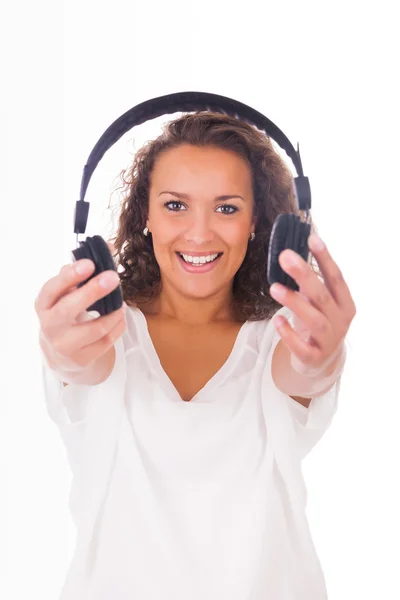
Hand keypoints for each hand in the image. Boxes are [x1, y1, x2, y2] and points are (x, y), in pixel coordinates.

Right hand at [35, 257, 125, 374]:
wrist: (61, 353)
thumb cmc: (66, 313)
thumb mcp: (66, 293)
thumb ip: (81, 270)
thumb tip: (106, 246)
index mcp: (44, 304)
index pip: (52, 289)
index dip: (70, 276)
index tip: (89, 264)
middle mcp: (50, 326)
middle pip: (70, 308)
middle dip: (93, 291)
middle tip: (113, 277)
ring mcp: (65, 345)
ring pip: (96, 327)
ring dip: (114, 312)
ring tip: (121, 302)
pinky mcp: (82, 359)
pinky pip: (107, 340)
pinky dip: (119, 326)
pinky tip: (120, 317)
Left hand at [269, 234, 355, 377]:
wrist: (322, 362)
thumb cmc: (319, 323)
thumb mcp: (319, 302)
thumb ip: (311, 282)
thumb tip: (292, 252)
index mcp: (344, 303)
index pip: (336, 277)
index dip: (325, 258)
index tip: (312, 238)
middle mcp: (340, 320)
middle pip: (323, 295)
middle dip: (304, 275)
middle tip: (285, 256)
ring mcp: (328, 340)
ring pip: (314, 319)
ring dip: (294, 301)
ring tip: (274, 287)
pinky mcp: (314, 357)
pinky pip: (301, 346)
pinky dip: (289, 333)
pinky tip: (276, 320)